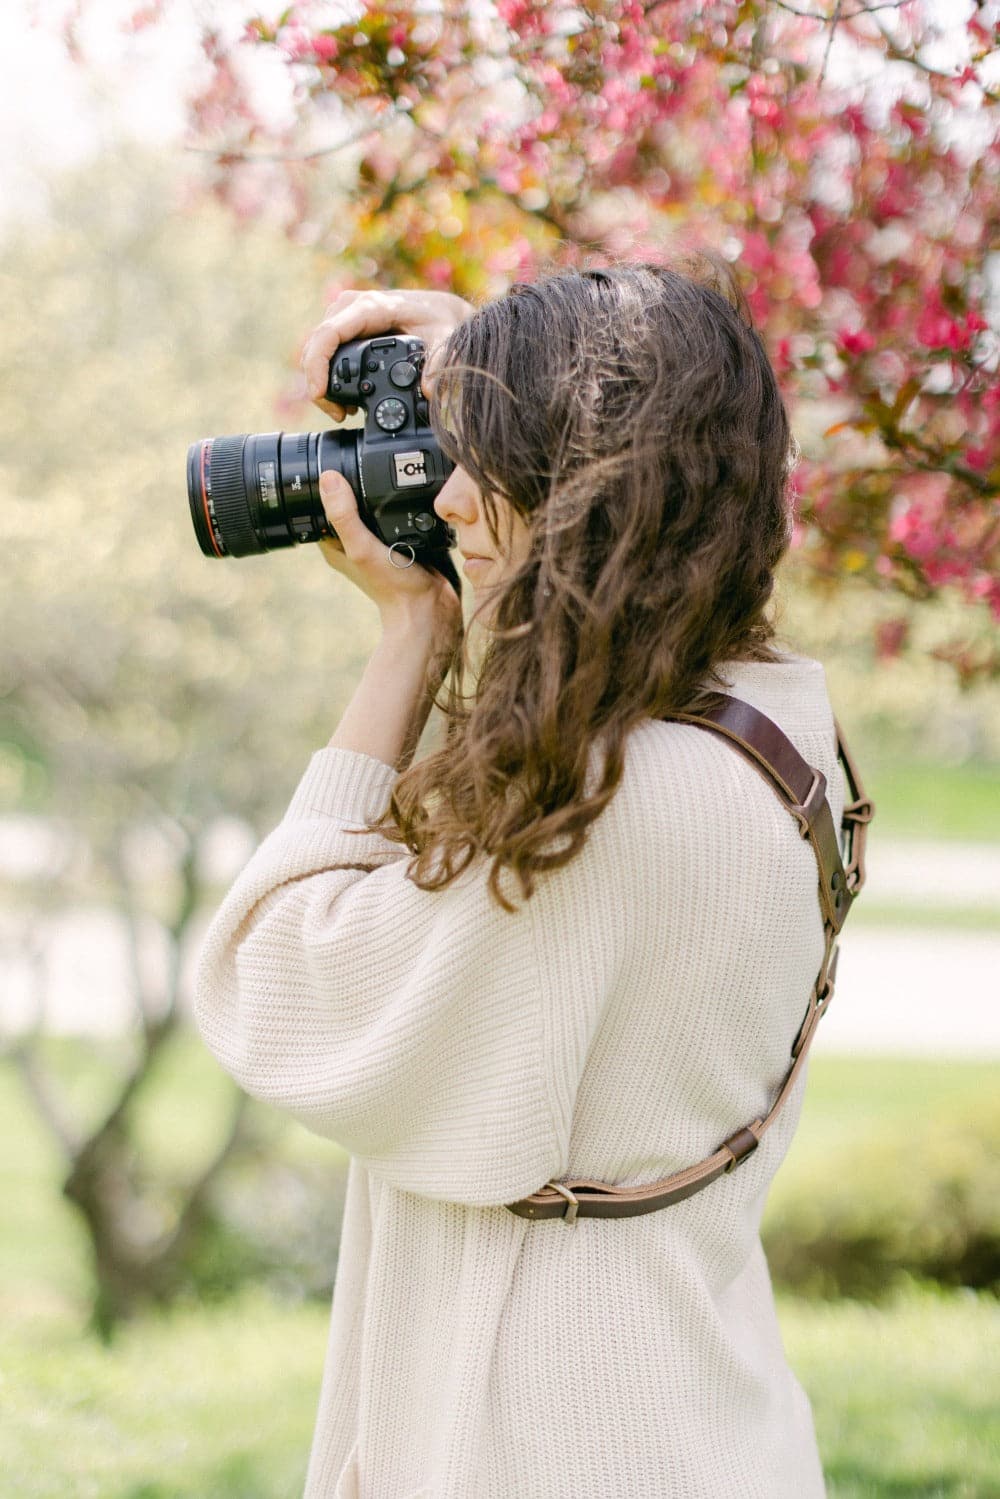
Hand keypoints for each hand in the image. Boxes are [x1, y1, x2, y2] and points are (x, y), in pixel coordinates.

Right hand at [301, 288, 474, 421]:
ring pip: (316, 350)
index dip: (317, 365)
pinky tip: (343, 398)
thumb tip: (429, 391)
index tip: (320, 393)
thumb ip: (439, 363)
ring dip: (322, 383)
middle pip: (316, 346)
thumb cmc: (438, 320)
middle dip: (319, 384)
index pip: (329, 334)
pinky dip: (327, 376)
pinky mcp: (344, 326)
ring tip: (343, 411)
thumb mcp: (444, 338)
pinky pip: (324, 350)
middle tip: (338, 413)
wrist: (437, 310)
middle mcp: (350, 307)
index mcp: (369, 307)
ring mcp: (344, 315)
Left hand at [317, 470, 462, 648]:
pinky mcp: (402, 540)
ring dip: (381, 491)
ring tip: (389, 473)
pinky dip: (401, 502)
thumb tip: (328, 478)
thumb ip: (345, 516)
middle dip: (356, 481)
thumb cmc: (393, 586)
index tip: (334, 459)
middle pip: (349, 501)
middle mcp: (354, 541)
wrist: (431, 608)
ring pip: (374, 505)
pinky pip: (397, 512)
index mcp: (335, 543)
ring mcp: (379, 541)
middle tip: (365, 460)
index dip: (324, 482)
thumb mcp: (362, 548)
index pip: (320, 504)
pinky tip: (411, 491)